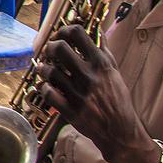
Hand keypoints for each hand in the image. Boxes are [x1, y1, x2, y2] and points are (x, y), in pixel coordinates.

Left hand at [34, 24, 149, 162]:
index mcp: (101, 64)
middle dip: (50, 47)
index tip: (60, 35)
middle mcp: (89, 76)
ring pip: (49, 71)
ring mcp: (78, 93)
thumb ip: (104, 52)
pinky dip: (43, 87)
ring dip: (43, 68)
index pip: (78, 34)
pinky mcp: (70, 109)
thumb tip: (98, 33)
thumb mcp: (115, 73)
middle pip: (59, 48)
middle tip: (49, 52)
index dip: (64, 30)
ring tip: (44, 69)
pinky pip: (47, 92)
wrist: (120, 131)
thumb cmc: (117, 100)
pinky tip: (46, 86)